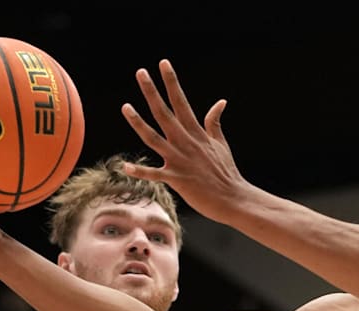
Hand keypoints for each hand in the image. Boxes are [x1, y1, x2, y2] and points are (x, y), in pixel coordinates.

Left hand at [120, 59, 250, 223]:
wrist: (233, 198)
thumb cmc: (227, 173)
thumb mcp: (221, 144)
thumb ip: (215, 123)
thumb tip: (220, 102)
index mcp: (196, 133)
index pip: (181, 102)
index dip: (172, 82)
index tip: (163, 64)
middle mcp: (186, 143)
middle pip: (164, 113)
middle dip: (152, 92)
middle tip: (140, 72)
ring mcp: (180, 160)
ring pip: (154, 138)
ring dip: (138, 123)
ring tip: (125, 107)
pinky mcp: (176, 180)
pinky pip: (154, 174)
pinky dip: (140, 171)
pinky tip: (124, 166)